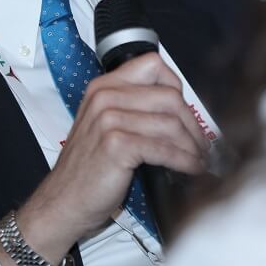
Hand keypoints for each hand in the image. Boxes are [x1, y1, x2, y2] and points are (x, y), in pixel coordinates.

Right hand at [15, 54, 209, 260]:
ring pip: (171, 123)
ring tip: (200, 159)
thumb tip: (179, 110)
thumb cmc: (88, 169)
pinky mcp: (117, 145)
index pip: (153, 65)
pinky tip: (192, 169)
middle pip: (169, 97)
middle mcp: (105, 97)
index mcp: (104, 87)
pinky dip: (185, 160)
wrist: (63, 201)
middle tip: (203, 143)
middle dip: (193, 123)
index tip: (186, 111)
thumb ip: (133, 108)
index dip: (176, 87)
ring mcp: (109, 119)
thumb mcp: (105, 125)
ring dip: (193, 145)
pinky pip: (165, 148)